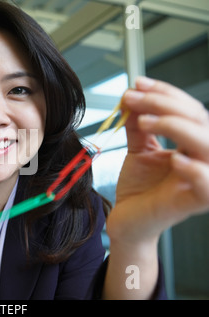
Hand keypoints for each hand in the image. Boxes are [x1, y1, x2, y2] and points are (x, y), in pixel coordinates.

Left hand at [107, 76, 208, 244]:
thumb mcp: (137, 149)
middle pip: (199, 121)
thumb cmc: (138, 188)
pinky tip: (174, 159)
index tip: (136, 84)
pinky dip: (196, 169)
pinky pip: (207, 184)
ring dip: (176, 126)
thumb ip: (138, 125)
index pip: (190, 111)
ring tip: (143, 121)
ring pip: (208, 145)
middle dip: (164, 103)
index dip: (165, 93)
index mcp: (192, 145)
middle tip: (132, 98)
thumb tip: (130, 96)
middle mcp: (201, 159)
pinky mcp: (194, 203)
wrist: (126, 220)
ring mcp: (201, 181)